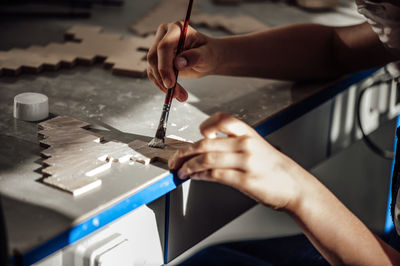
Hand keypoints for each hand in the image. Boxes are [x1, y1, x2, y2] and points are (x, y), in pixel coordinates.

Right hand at [147, 21, 217, 101]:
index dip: (164, 66)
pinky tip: (174, 93)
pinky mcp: (157, 59)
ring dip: (163, 85)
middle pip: (154, 57)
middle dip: (163, 78)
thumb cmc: (209, 53)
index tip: (170, 84)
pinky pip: (153, 74)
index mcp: (177, 29)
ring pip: (152, 67)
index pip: (164, 46)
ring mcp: (158, 47)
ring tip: (179, 96)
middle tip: (176, 94)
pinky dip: (162, 85)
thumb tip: (178, 63)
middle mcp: (164, 35)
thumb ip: (195, 57)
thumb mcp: (207, 56)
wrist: (206, 58)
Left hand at [168, 112, 306, 210]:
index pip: (222, 119)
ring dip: (188, 166)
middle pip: (206, 143)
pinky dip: (200, 175)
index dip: (205, 126)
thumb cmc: (273, 167)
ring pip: (207, 159)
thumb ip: (233, 144)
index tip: (197, 135)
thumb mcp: (257, 146)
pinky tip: (194, 176)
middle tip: (175, 159)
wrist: (293, 185)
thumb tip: (206, 147)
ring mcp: (246, 162)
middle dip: (185, 152)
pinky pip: (215, 175)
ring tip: (181, 171)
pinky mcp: (245, 180)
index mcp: (249, 133)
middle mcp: (246, 145)